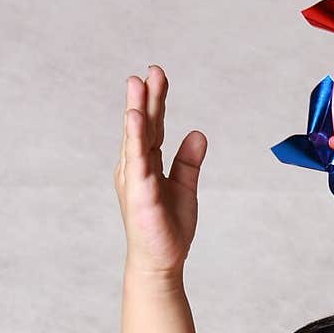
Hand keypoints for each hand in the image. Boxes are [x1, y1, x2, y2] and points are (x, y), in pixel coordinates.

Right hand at [113, 65, 207, 278]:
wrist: (161, 262)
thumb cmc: (168, 229)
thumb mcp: (185, 187)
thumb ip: (188, 161)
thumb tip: (198, 134)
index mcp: (146, 165)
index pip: (152, 127)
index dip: (155, 102)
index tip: (157, 76)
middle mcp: (136, 167)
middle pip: (143, 126)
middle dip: (146, 98)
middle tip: (151, 70)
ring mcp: (135, 179)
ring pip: (136, 138)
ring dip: (136, 110)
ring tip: (137, 84)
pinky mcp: (139, 192)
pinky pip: (137, 160)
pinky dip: (136, 137)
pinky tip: (136, 118)